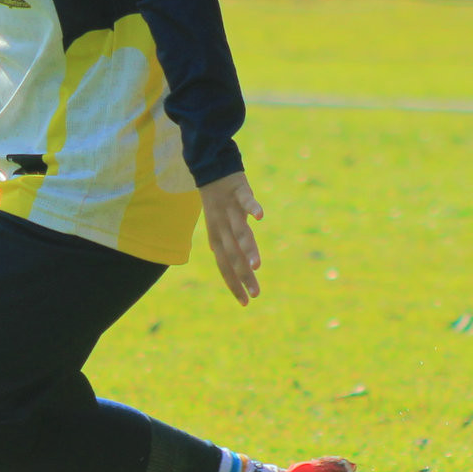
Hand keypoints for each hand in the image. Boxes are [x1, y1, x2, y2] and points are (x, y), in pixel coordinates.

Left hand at [198, 172, 264, 304]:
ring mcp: (229, 209)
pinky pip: (245, 200)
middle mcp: (221, 226)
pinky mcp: (238, 191)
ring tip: (256, 265)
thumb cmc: (219, 202)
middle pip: (232, 254)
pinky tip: (260, 217)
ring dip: (247, 248)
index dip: (233, 284)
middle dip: (243, 275)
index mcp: (216, 237)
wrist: (212, 169)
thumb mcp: (220, 224)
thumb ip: (226, 242)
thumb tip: (225, 258)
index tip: (244, 303)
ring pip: (238, 231)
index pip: (224, 266)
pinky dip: (252, 207)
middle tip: (255, 294)